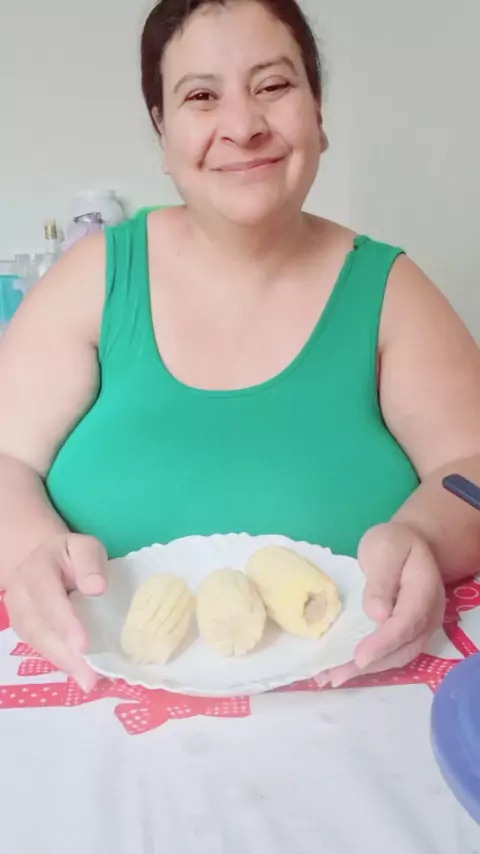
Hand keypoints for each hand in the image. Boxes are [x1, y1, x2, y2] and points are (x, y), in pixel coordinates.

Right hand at [5, 534, 106, 691]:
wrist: (45, 558)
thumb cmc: (72, 555)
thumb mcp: (86, 547)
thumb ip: (90, 563)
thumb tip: (97, 588)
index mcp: (37, 568)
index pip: (48, 597)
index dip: (65, 623)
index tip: (83, 646)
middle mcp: (21, 592)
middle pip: (39, 627)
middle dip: (64, 653)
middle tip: (89, 676)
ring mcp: (17, 613)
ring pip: (37, 641)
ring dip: (63, 663)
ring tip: (88, 680)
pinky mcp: (23, 628)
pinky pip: (40, 647)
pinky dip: (60, 662)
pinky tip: (80, 673)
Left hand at [318, 522, 445, 687]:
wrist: (409, 543)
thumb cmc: (394, 543)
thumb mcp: (384, 549)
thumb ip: (382, 580)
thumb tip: (377, 614)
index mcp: (424, 590)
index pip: (406, 623)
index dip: (383, 642)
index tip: (359, 657)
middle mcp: (428, 615)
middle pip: (403, 647)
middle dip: (370, 664)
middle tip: (335, 674)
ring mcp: (420, 627)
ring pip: (397, 656)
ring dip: (366, 669)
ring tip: (332, 677)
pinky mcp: (407, 633)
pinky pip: (391, 652)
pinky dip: (368, 663)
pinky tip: (341, 670)